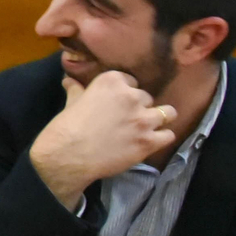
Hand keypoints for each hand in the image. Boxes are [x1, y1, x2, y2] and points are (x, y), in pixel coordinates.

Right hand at [28, 71, 176, 209]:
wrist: (68, 155)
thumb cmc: (67, 126)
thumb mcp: (71, 103)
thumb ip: (76, 90)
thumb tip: (69, 80)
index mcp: (112, 82)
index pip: (131, 81)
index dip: (125, 93)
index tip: (117, 103)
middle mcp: (132, 96)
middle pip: (147, 97)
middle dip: (139, 107)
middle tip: (128, 119)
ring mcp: (143, 119)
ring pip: (168, 113)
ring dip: (158, 119)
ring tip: (148, 127)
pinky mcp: (148, 141)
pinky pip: (168, 135)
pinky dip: (161, 138)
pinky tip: (152, 141)